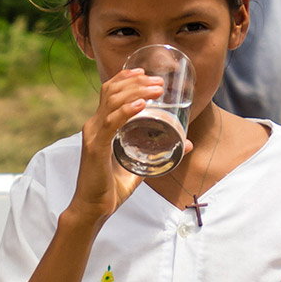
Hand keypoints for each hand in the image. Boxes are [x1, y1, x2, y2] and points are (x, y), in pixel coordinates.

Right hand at [68, 68, 186, 225]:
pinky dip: (126, 111)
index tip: (145, 72)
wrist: (93, 209)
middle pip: (111, 91)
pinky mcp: (95, 147)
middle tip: (158, 81)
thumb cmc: (110, 189)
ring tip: (155, 89)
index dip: (126, 78)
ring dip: (136, 91)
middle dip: (136, 81)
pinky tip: (141, 105)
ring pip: (112, 101)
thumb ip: (158, 155)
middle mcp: (93, 126)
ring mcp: (93, 135)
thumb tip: (187, 144)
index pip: (109, 92)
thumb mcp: (139, 167)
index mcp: (100, 126)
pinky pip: (111, 122)